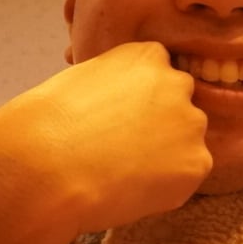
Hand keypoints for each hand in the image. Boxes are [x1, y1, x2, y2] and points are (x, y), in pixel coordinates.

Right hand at [0, 42, 211, 243]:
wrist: (44, 168)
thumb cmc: (46, 125)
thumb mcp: (82, 80)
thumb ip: (117, 85)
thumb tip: (123, 101)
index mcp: (148, 56)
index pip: (160, 76)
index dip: (139, 103)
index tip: (118, 120)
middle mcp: (178, 83)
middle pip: (179, 107)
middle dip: (160, 126)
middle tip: (124, 149)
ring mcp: (192, 123)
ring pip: (187, 142)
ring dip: (166, 156)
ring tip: (123, 171)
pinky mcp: (197, 162)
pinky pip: (188, 176)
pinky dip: (167, 185)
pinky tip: (133, 188)